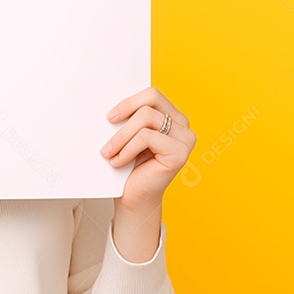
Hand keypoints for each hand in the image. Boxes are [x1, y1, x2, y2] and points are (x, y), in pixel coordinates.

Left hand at [101, 86, 195, 210]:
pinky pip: (147, 137)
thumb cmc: (129, 167)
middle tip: (108, 124)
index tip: (110, 116)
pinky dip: (127, 149)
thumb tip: (113, 104)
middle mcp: (183, 125)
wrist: (133, 198)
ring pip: (146, 117)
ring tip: (109, 151)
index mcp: (173, 117)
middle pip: (151, 99)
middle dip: (125, 111)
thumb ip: (130, 116)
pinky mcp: (180, 153)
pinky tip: (119, 161)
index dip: (129, 102)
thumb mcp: (129, 135)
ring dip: (121, 136)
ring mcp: (185, 139)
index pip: (152, 94)